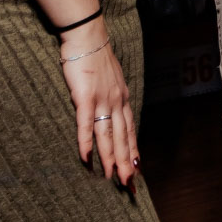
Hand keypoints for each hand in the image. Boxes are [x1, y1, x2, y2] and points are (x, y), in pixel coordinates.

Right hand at [59, 17, 136, 190]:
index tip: (136, 169)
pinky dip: (87, 143)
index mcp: (122, 99)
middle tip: (129, 184)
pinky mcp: (85, 97)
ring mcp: (102, 100)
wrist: (87, 37)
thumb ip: (112, 96)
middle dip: (125, 163)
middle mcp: (116, 103)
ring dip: (110, 158)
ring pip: (108, 136)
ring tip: (111, 178)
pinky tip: (87, 158)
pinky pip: (86, 124)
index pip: (130, 131)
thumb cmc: (95, 58)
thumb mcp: (111, 79)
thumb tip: (112, 110)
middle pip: (122, 138)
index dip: (132, 151)